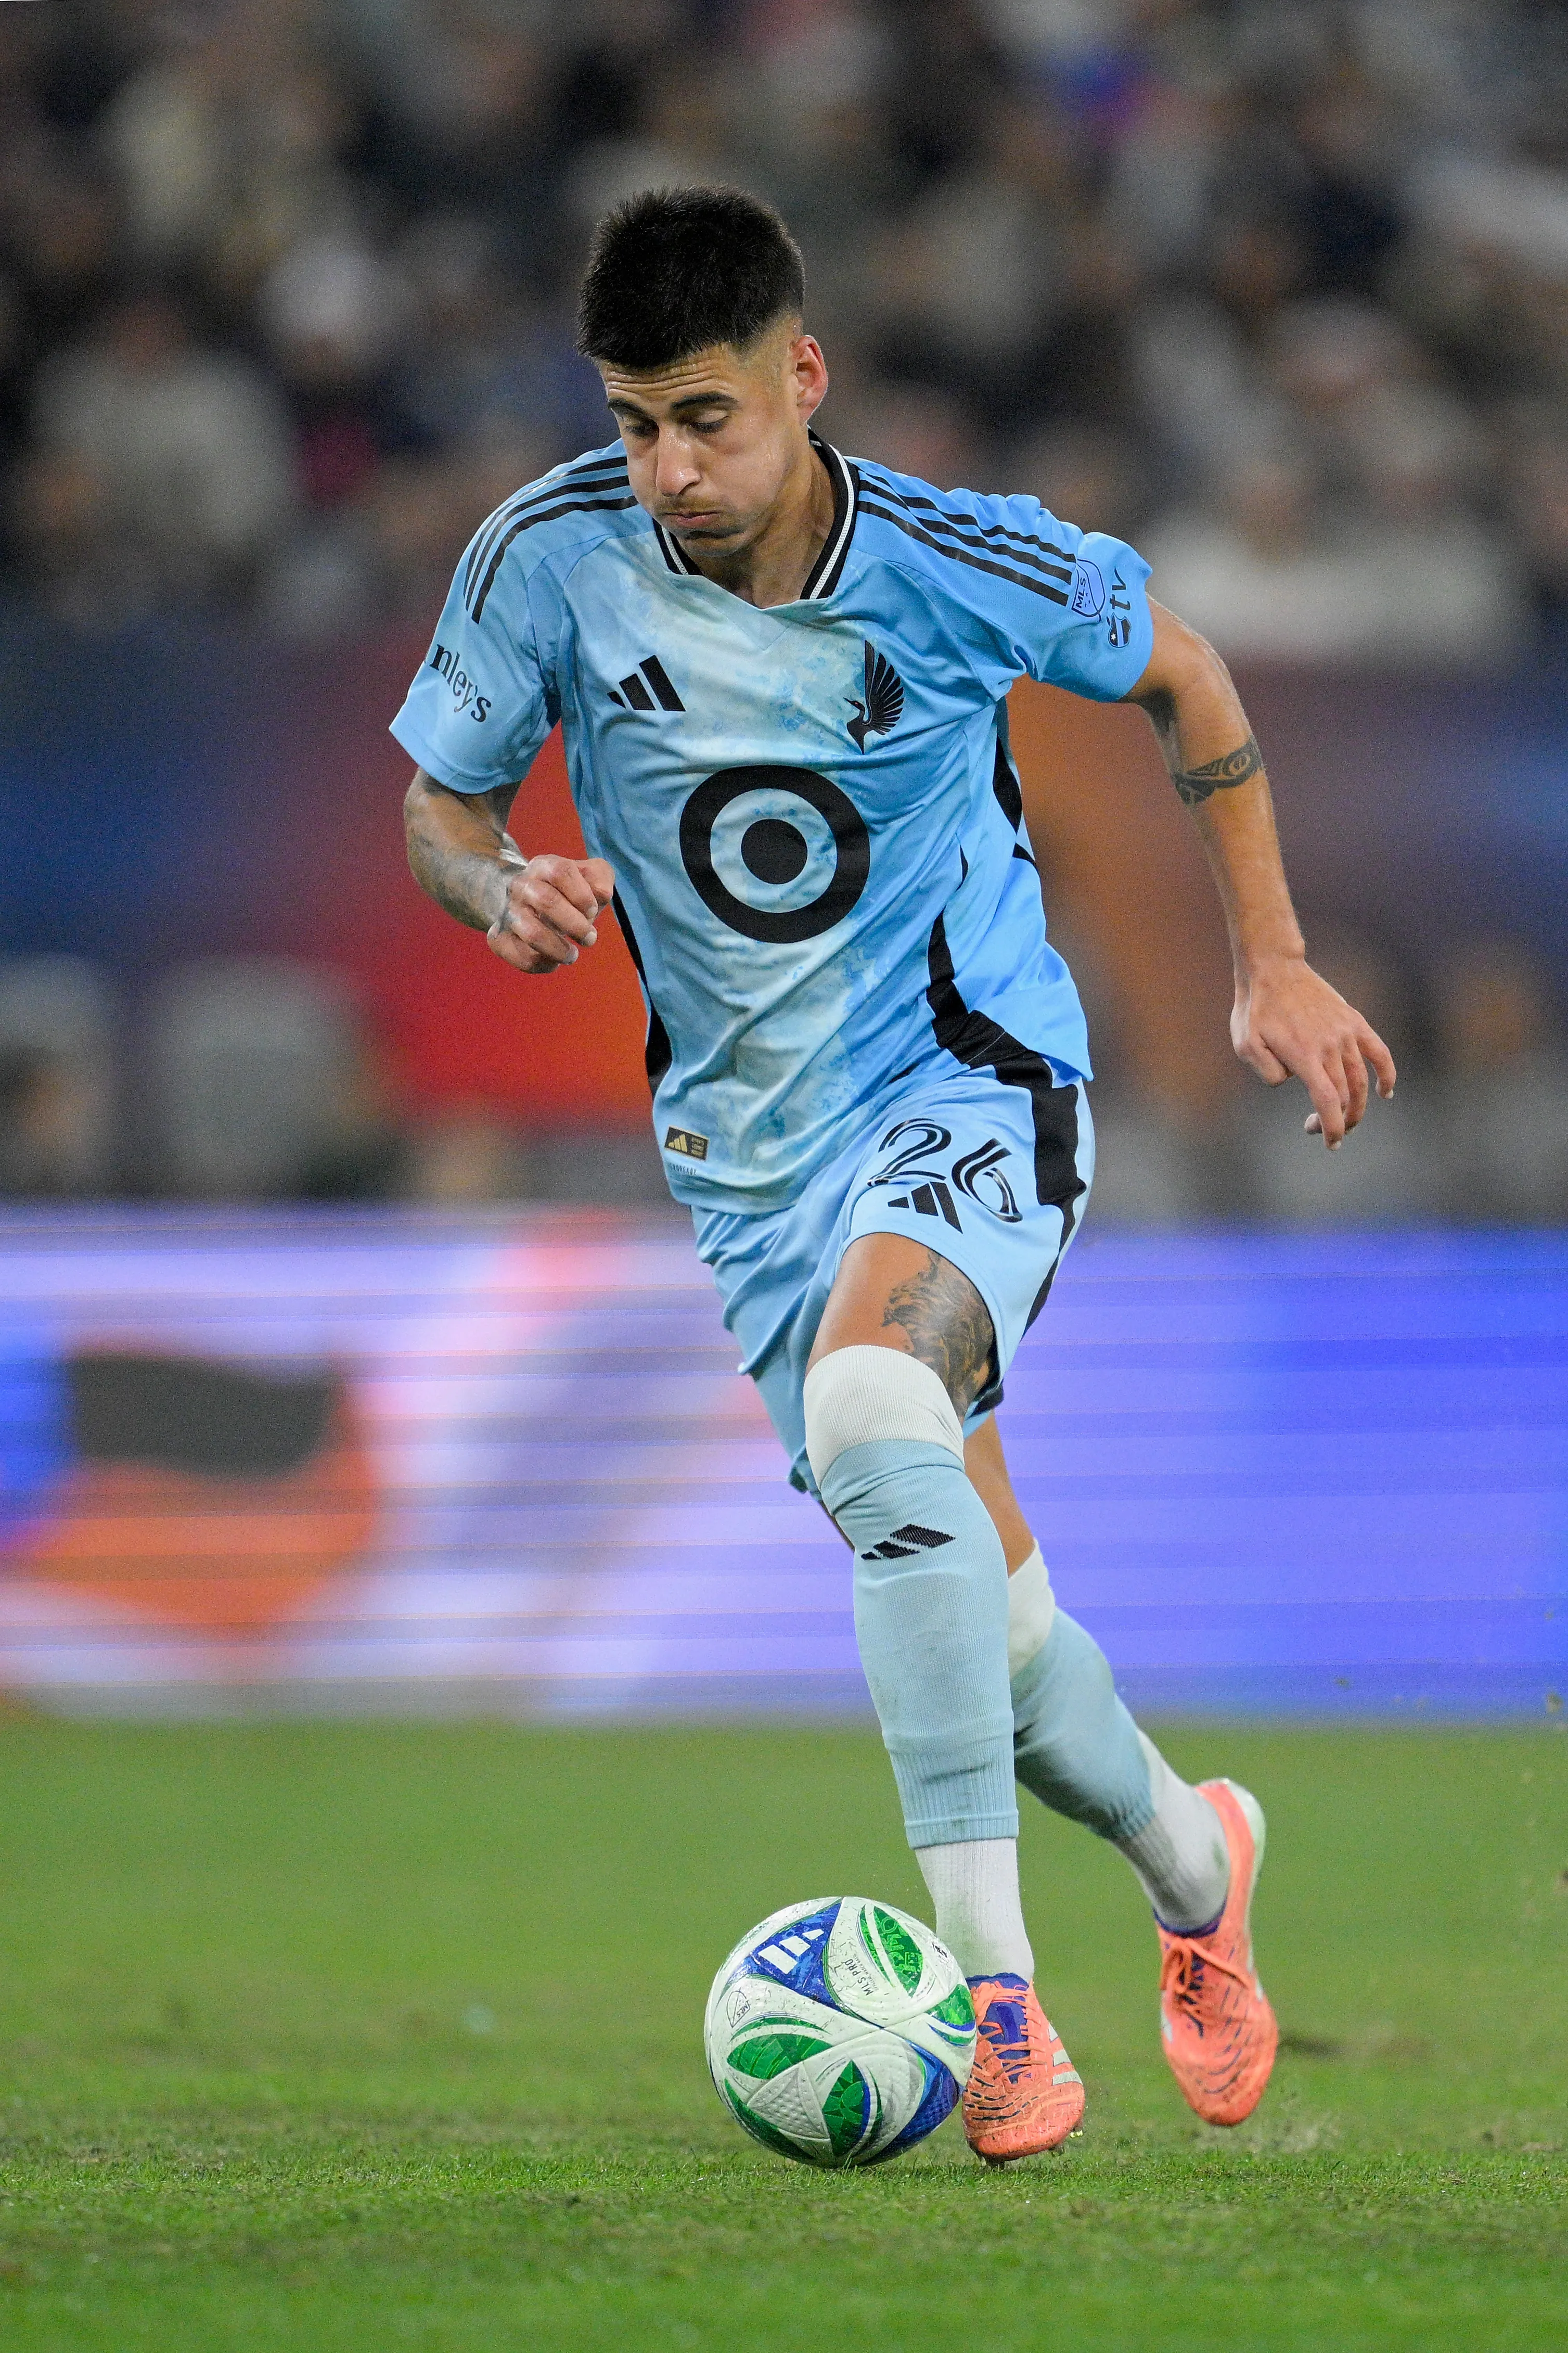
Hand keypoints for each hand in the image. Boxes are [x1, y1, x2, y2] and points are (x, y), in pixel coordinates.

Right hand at [486, 855, 615, 974]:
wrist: (524, 901)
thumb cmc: (565, 891)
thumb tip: (601, 895)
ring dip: (560, 949)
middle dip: (575, 925)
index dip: (583, 895)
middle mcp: (520, 886)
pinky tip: (553, 961)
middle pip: (546, 900)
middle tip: (590, 938)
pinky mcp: (499, 938)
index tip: (592, 911)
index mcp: (543, 866)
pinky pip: (521, 957)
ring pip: (533, 933)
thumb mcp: (587, 876)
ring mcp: (507, 912)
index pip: (561, 871)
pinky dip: (544, 964)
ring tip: (572, 955)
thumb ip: (601, 877)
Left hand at [1232, 953, 1395, 1148]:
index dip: (1332, 1127)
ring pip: (1361, 1079)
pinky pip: (1378, 1051)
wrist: (1273, 969)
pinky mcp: (1353, 1021)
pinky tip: (1385, 1092)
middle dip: (1337, 1121)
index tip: (1330, 1143)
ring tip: (1346, 1120)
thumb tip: (1292, 1083)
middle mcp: (1330, 1046)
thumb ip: (1268, 1072)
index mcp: (1304, 1056)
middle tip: (1318, 1130)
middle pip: (1346, 1096)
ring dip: (1357, 1106)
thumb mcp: (1246, 1045)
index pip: (1328, 1102)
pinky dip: (1387, 1073)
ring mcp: (1345, 1033)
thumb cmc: (1255, 1009)